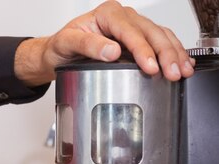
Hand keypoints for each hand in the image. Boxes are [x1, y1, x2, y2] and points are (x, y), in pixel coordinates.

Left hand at [15, 0, 193, 85]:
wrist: (57, 51)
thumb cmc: (61, 46)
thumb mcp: (66, 43)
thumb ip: (88, 46)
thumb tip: (112, 51)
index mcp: (106, 14)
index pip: (130, 31)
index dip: (143, 50)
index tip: (150, 67)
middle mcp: (122, 16)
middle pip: (151, 32)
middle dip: (165, 54)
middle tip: (171, 73)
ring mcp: (132, 26)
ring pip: (160, 35)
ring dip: (174, 53)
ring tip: (182, 71)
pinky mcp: (137, 37)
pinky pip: (160, 40)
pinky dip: (173, 52)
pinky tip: (181, 63)